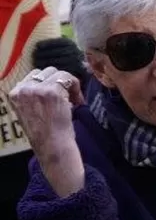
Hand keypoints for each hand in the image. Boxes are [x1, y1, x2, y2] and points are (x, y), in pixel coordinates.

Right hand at [9, 67, 85, 196]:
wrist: (51, 147)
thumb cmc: (44, 134)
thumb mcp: (30, 111)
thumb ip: (34, 96)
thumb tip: (49, 81)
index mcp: (14, 94)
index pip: (34, 75)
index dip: (50, 84)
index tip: (59, 97)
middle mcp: (22, 89)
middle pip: (47, 72)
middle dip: (60, 83)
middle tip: (69, 99)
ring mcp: (36, 89)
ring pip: (59, 73)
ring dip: (69, 85)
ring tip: (74, 102)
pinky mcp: (52, 91)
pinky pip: (69, 78)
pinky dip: (77, 88)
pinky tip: (77, 103)